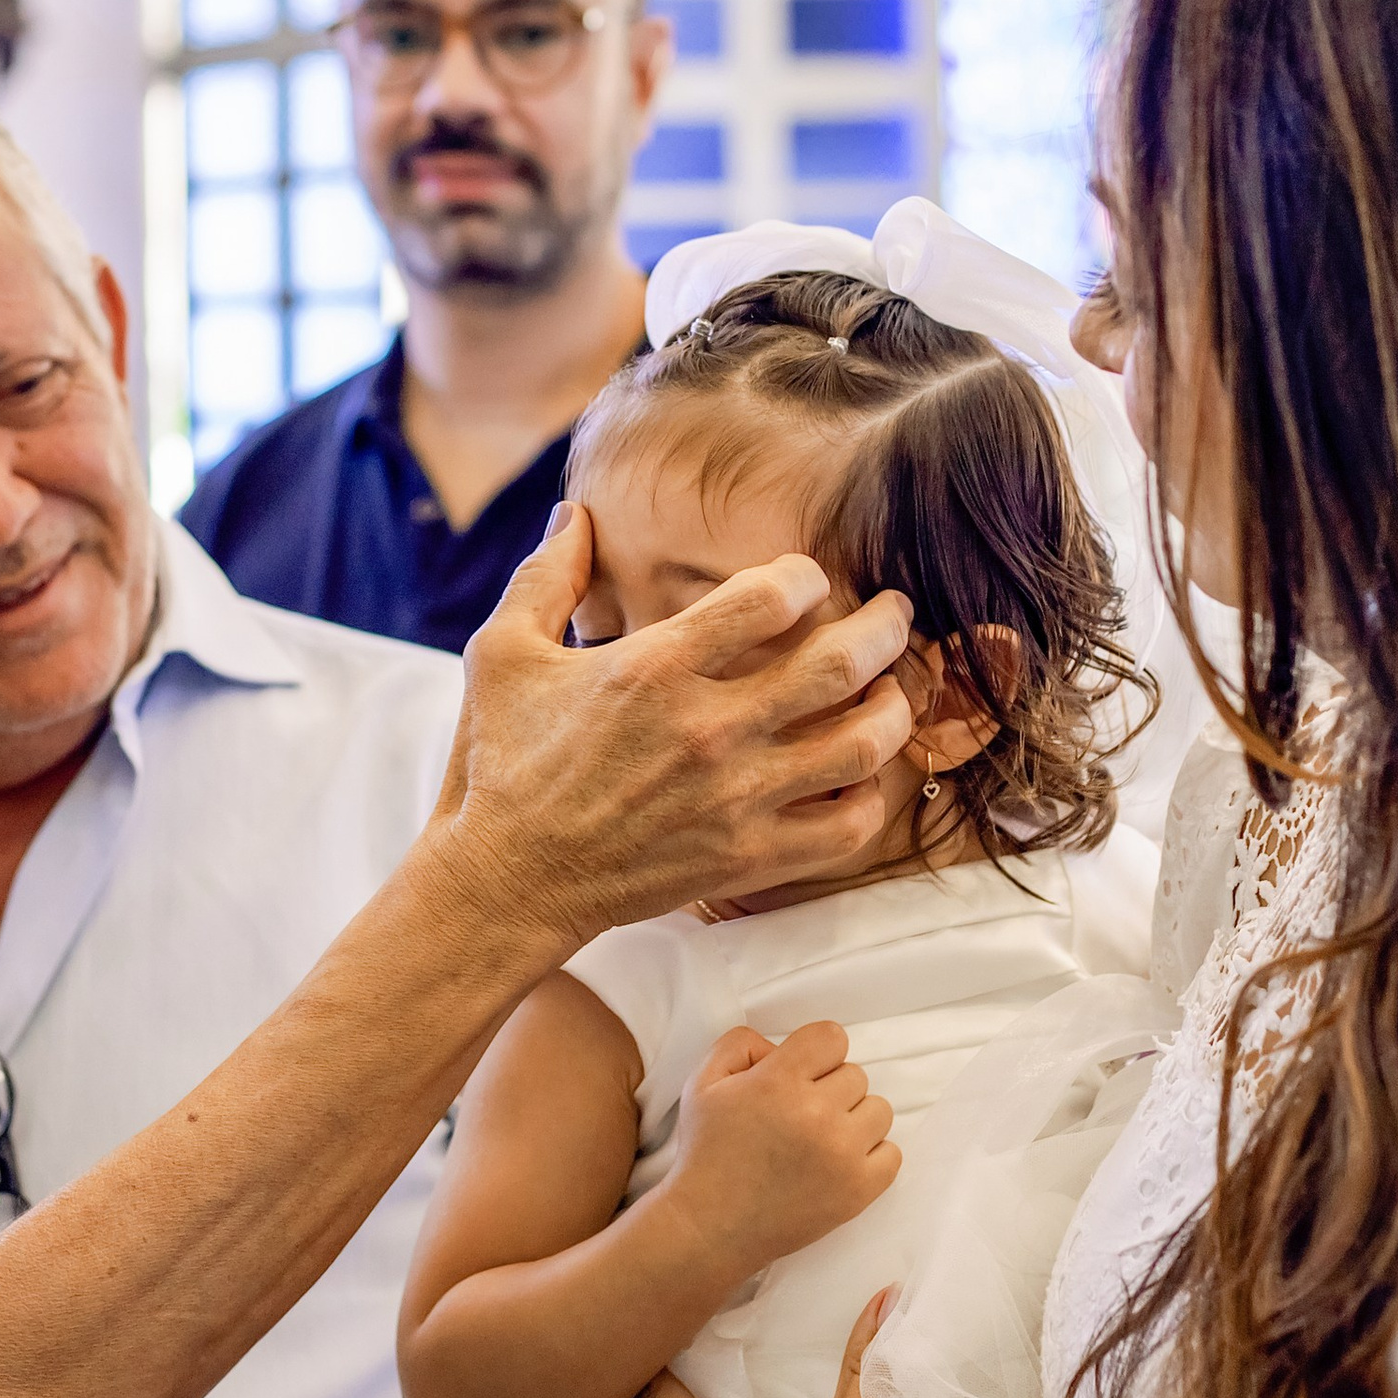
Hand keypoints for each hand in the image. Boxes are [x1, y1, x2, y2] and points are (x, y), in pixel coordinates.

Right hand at [432, 504, 915, 956]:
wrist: (506, 884)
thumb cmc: (502, 766)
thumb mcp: (502, 655)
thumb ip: (544, 577)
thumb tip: (576, 513)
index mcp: (655, 669)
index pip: (771, 597)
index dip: (804, 575)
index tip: (806, 579)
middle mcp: (707, 731)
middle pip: (839, 664)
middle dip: (884, 628)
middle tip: (896, 614)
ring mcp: (735, 800)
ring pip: (860, 745)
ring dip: (894, 709)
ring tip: (895, 690)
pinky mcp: (746, 860)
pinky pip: (846, 828)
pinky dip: (870, 797)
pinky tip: (862, 775)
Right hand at [664, 1021, 898, 1279]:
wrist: (710, 1227)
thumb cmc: (706, 1153)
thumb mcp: (702, 1082)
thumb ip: (741, 1044)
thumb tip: (781, 1046)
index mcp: (778, 1081)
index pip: (832, 1037)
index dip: (816, 1053)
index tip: (800, 1075)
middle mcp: (816, 1113)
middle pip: (855, 1075)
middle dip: (829, 1089)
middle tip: (800, 1116)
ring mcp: (841, 1154)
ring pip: (879, 1110)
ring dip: (853, 1120)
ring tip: (821, 1140)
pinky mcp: (857, 1190)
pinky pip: (892, 1154)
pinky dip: (871, 1156)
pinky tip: (839, 1163)